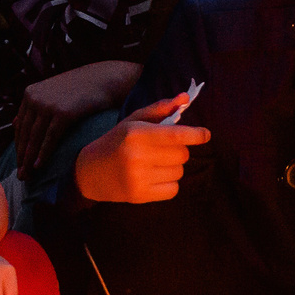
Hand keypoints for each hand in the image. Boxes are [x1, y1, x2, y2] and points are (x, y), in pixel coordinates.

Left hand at [15, 60, 141, 173]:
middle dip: (21, 157)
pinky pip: (49, 138)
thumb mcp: (50, 93)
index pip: (20, 125)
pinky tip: (38, 166)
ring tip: (27, 176)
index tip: (19, 162)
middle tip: (20, 176)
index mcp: (30, 93)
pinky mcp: (62, 113)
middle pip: (24, 133)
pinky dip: (43, 153)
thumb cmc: (78, 89)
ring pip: (35, 137)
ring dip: (29, 159)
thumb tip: (14, 123)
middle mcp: (34, 98)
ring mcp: (47, 105)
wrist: (103, 78)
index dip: (19, 146)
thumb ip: (33, 107)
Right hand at [72, 90, 208, 203]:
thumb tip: (185, 98)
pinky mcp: (140, 195)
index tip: (206, 135)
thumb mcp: (133, 121)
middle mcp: (137, 155)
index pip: (175, 135)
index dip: (195, 135)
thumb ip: (160, 109)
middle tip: (163, 150)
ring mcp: (138, 177)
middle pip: (182, 154)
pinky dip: (169, 184)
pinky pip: (174, 189)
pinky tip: (153, 178)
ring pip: (179, 172)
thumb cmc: (115, 142)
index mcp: (136, 133)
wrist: (89, 172)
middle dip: (179, 151)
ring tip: (154, 164)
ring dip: (173, 167)